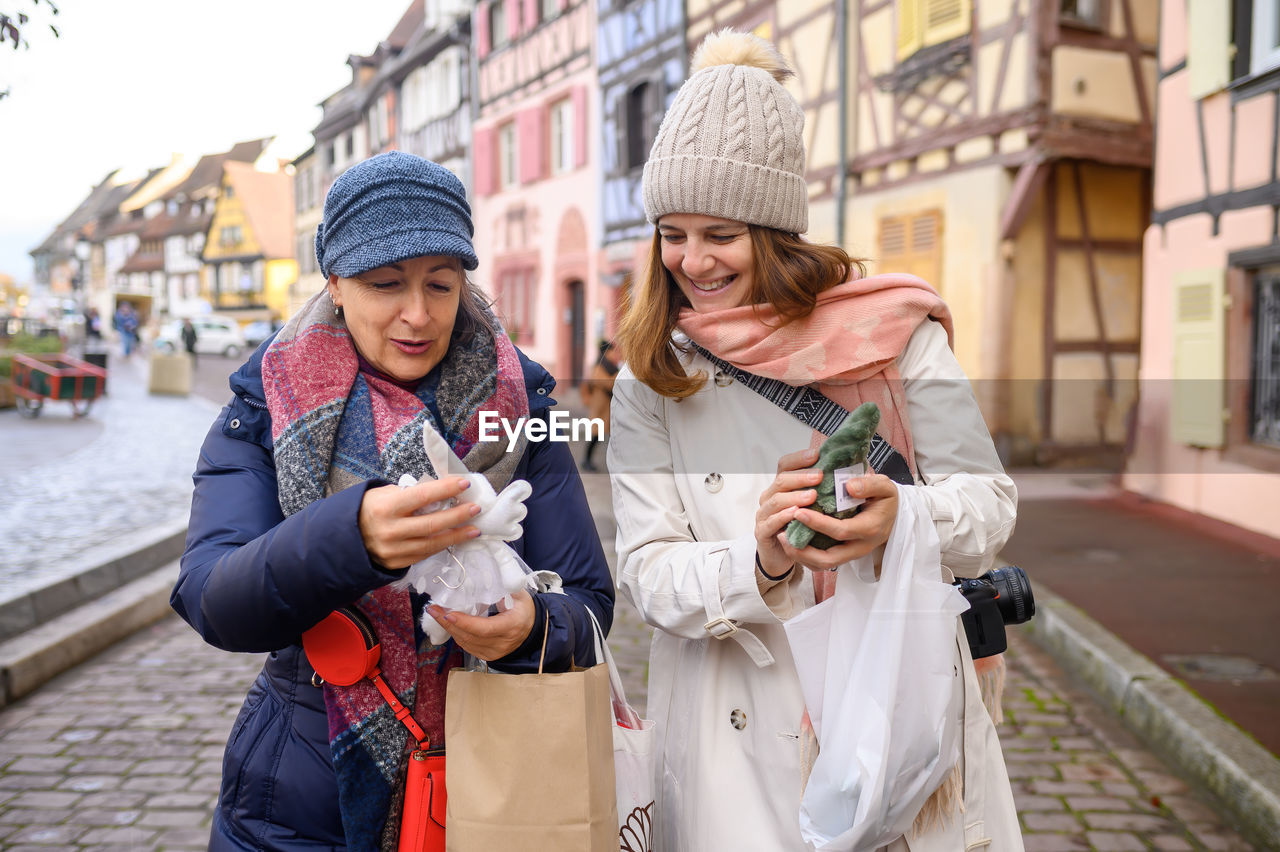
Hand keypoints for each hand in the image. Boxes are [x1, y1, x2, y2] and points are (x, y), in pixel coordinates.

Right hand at [358, 478, 480, 569]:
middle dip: (457, 516)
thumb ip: (408, 494)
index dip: (445, 490)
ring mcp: (394, 550)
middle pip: (431, 524)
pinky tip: (456, 539)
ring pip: (432, 543)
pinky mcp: (397, 563)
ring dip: (456, 535)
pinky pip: (425, 554)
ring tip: (474, 528)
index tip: (464, 483)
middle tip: (476, 508)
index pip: (422, 496)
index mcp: (385, 508)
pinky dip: (442, 546)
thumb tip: (438, 493)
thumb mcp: (382, 494)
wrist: (344, 539)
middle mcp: (390, 531)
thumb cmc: (367, 510)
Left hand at [426, 590, 536, 660]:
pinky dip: (456, 633)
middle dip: (448, 623)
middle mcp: (501, 644)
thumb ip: (505, 586)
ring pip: (465, 642)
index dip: (464, 622)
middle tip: (433, 609)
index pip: (484, 628)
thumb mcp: (520, 595)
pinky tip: (448, 623)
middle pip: (469, 636)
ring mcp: (493, 653)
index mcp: (511, 627)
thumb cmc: (525, 610)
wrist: (532, 632)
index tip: (448, 613)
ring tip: (436, 613)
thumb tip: (486, 575)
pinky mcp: (486, 656)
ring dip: (449, 628)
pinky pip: (466, 646)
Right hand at [755, 448, 823, 579]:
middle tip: (819, 476)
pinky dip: (783, 517)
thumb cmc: (798, 527)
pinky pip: (771, 522)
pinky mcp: (762, 532)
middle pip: (781, 480)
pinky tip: (796, 514)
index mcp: (780, 486)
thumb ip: (819, 490)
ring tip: (812, 496)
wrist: (779, 555)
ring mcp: (764, 514)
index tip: (817, 454)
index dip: (799, 458)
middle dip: (801, 477)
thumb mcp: (809, 506)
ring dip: (794, 497)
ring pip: (776, 500)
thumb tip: (844, 473)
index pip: (785, 465)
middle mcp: (770, 497)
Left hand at [780, 473, 898, 570]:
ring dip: (801, 556)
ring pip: (824, 565)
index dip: (819, 524)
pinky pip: (822, 563)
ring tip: (782, 538)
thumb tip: (849, 487)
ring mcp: (852, 554)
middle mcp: (860, 546)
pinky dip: (804, 556)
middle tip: (783, 534)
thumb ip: (870, 485)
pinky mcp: (844, 555)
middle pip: (830, 559)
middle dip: (804, 550)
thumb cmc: (885, 499)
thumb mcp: (885, 487)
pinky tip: (791, 542)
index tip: (798, 512)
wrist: (893, 514)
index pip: (841, 531)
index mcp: (870, 528)